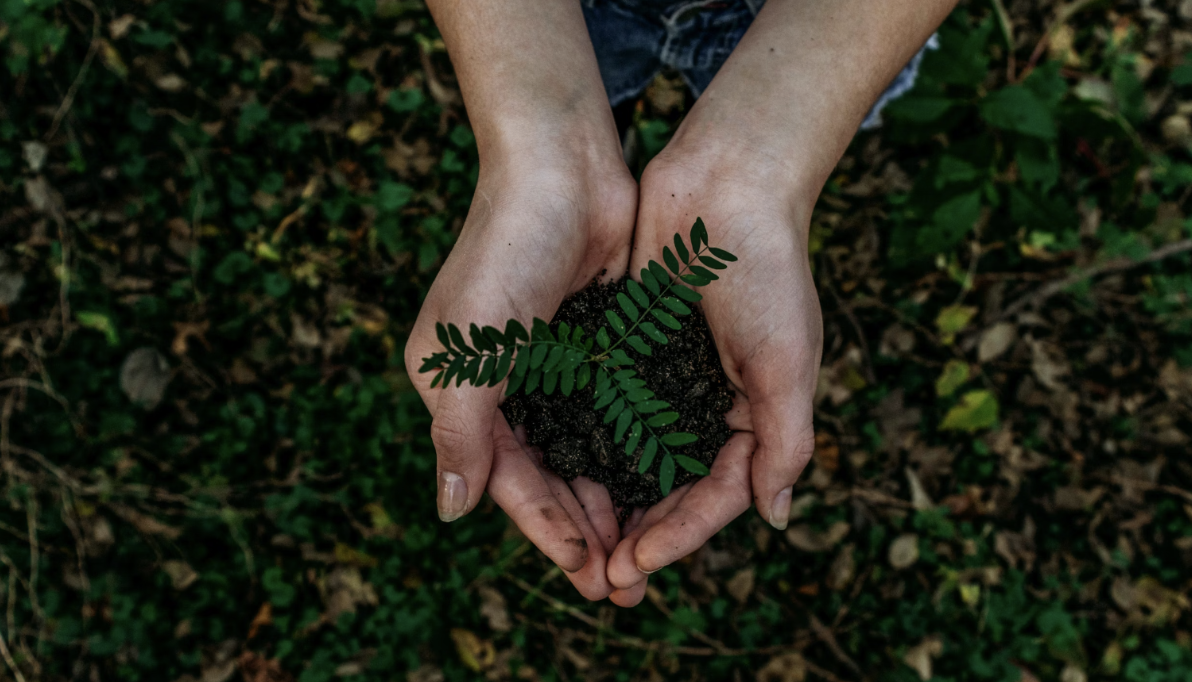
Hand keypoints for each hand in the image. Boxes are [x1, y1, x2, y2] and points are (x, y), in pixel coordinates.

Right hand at [405, 147, 636, 600]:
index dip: (546, 529)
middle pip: (548, 476)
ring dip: (612, 501)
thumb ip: (460, 432)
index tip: (587, 572)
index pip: (506, 479)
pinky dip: (633, 451)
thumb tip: (451, 511)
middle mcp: (504, 385)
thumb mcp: (469, 349)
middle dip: (583, 530)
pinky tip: (662, 484)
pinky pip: (614, 413)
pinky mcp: (596, 344)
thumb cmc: (505, 250)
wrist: (562, 165)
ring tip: (646, 550)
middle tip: (624, 584)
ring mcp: (553, 366)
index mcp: (461, 390)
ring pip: (585, 452)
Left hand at [605, 149, 823, 602]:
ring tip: (577, 546)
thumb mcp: (787, 361)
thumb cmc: (767, 270)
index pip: (716, 495)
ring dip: (609, 503)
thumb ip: (785, 441)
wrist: (725, 183)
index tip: (637, 563)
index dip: (679, 535)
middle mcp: (708, 405)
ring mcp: (665, 379)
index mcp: (753, 415)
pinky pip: (605, 409)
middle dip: (640, 535)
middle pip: (671, 489)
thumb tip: (775, 519)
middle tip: (602, 579)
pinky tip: (557, 474)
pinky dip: (586, 444)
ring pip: (632, 458)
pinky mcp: (628, 349)